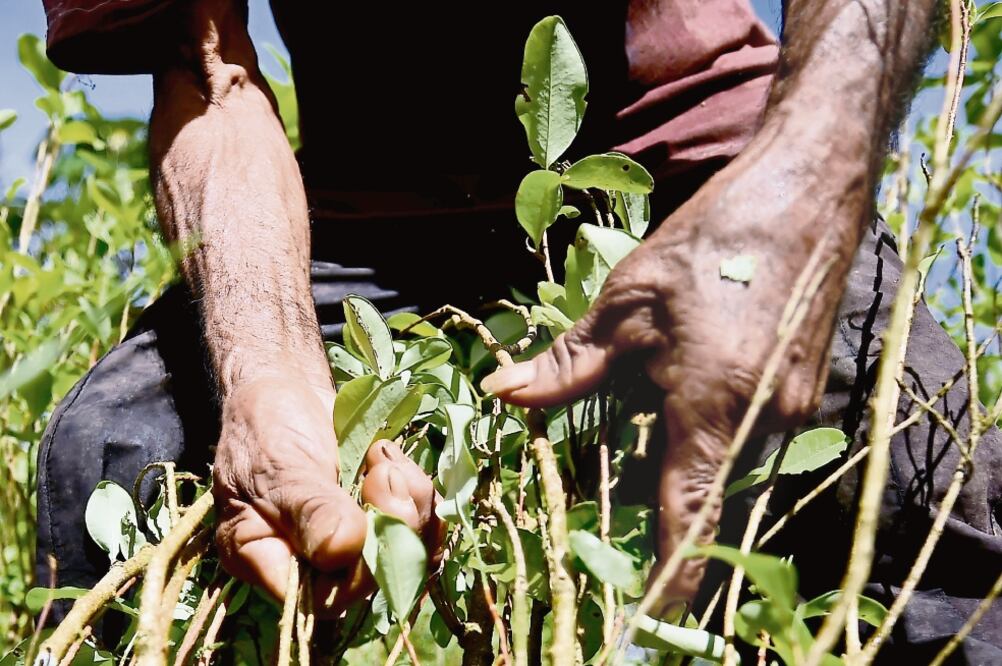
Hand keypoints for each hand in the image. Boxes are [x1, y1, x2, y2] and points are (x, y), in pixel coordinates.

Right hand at [212, 376, 442, 612]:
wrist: (286, 390)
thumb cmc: (265, 427)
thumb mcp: (280, 467)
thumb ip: (310, 509)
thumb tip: (343, 550)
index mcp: (270, 562)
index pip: (323, 599)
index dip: (359, 573)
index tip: (370, 519)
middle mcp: (313, 563)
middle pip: (374, 579)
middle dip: (394, 528)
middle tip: (385, 473)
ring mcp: (353, 540)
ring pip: (407, 551)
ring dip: (412, 503)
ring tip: (385, 459)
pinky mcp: (381, 516)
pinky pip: (420, 523)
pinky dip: (419, 490)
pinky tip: (392, 457)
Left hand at [483, 134, 860, 605]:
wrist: (804, 190)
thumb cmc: (712, 239)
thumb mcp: (625, 301)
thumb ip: (568, 364)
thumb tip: (503, 392)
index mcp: (714, 405)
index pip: (690, 513)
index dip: (671, 571)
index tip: (649, 616)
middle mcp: (764, 419)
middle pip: (702, 483)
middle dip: (660, 492)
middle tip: (612, 472)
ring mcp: (792, 404)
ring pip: (725, 455)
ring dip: (684, 448)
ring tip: (649, 400)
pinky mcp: (803, 384)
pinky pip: (748, 428)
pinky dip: (710, 422)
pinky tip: (686, 374)